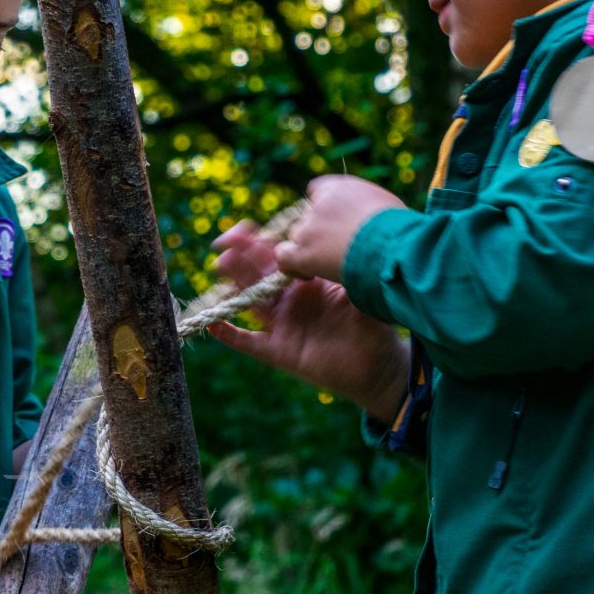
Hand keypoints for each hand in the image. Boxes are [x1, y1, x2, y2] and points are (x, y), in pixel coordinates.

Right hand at [211, 219, 408, 421]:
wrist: (379, 367)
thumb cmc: (372, 326)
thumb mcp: (361, 293)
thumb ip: (349, 271)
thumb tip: (346, 244)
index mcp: (308, 283)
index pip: (279, 258)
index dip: (262, 242)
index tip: (248, 227)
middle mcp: (290, 302)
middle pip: (258, 275)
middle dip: (241, 256)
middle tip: (226, 240)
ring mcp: (283, 326)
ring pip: (250, 302)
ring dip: (233, 285)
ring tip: (220, 266)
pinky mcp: (281, 352)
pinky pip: (250, 343)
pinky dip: (231, 335)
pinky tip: (213, 324)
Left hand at [275, 176, 406, 282]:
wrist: (394, 246)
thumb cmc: (401, 230)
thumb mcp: (386, 206)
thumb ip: (366, 206)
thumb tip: (370, 218)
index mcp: (339, 187)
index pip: (318, 191)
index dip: (324, 210)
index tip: (337, 225)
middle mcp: (319, 203)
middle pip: (307, 216)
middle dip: (318, 231)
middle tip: (338, 249)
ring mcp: (309, 227)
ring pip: (298, 237)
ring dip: (310, 249)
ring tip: (331, 264)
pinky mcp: (303, 251)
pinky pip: (284, 256)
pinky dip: (293, 266)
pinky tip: (309, 275)